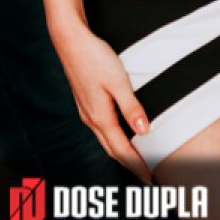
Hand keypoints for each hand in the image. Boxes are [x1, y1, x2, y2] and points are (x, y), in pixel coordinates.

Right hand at [53, 21, 151, 183]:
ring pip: (106, 140)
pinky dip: (113, 139)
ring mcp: (86, 111)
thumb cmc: (95, 58)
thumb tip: (143, 132)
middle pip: (113, 150)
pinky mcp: (86, 102)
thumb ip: (131, 107)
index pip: (122, 150)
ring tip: (136, 161)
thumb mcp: (118, 81)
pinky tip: (120, 136)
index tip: (149, 178)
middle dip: (129, 164)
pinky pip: (102, 129)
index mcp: (100, 117)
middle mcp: (91, 119)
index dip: (136, 165)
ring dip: (121, 153)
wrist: (71, 41)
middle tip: (145, 177)